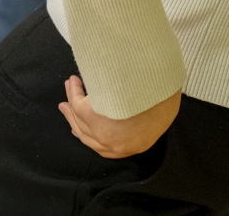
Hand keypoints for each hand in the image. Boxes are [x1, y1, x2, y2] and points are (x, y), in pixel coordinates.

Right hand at [59, 76, 180, 158]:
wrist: (161, 91)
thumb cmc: (163, 100)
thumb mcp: (157, 117)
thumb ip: (141, 121)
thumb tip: (131, 113)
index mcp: (132, 146)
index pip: (103, 147)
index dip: (89, 135)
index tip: (79, 127)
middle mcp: (114, 145)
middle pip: (86, 134)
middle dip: (73, 119)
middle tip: (65, 107)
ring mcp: (102, 132)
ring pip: (79, 118)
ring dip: (72, 100)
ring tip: (70, 85)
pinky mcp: (92, 116)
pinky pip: (77, 103)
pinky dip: (73, 91)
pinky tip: (74, 81)